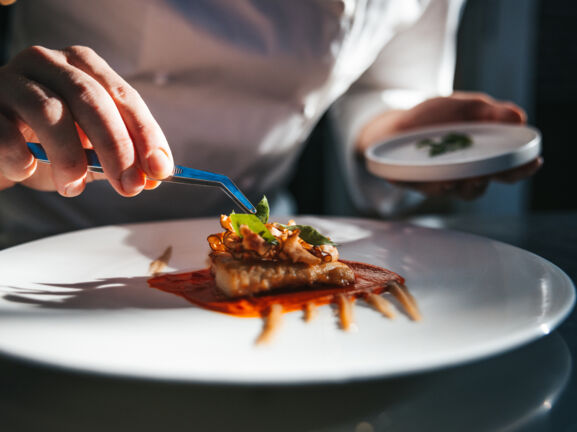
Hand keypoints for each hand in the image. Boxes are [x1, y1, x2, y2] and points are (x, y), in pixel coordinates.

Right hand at [0, 45, 173, 195]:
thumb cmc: (50, 142)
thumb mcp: (91, 147)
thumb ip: (122, 157)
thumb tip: (154, 177)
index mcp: (84, 66)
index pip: (124, 96)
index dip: (146, 135)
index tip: (160, 170)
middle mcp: (49, 62)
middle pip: (91, 99)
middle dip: (117, 147)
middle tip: (129, 185)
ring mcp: (12, 80)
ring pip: (50, 112)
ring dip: (70, 158)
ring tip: (74, 187)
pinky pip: (6, 133)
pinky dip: (23, 159)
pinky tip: (28, 170)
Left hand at [357, 92, 541, 199]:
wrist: (397, 124)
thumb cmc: (436, 117)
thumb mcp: (465, 107)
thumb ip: (489, 112)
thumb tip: (518, 116)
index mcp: (480, 159)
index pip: (507, 168)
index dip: (522, 168)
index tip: (534, 161)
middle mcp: (462, 175)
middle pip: (480, 187)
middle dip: (486, 183)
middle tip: (487, 176)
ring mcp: (437, 181)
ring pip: (453, 192)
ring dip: (458, 188)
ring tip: (460, 181)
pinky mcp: (412, 182)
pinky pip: (418, 186)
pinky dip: (422, 184)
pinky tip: (428, 182)